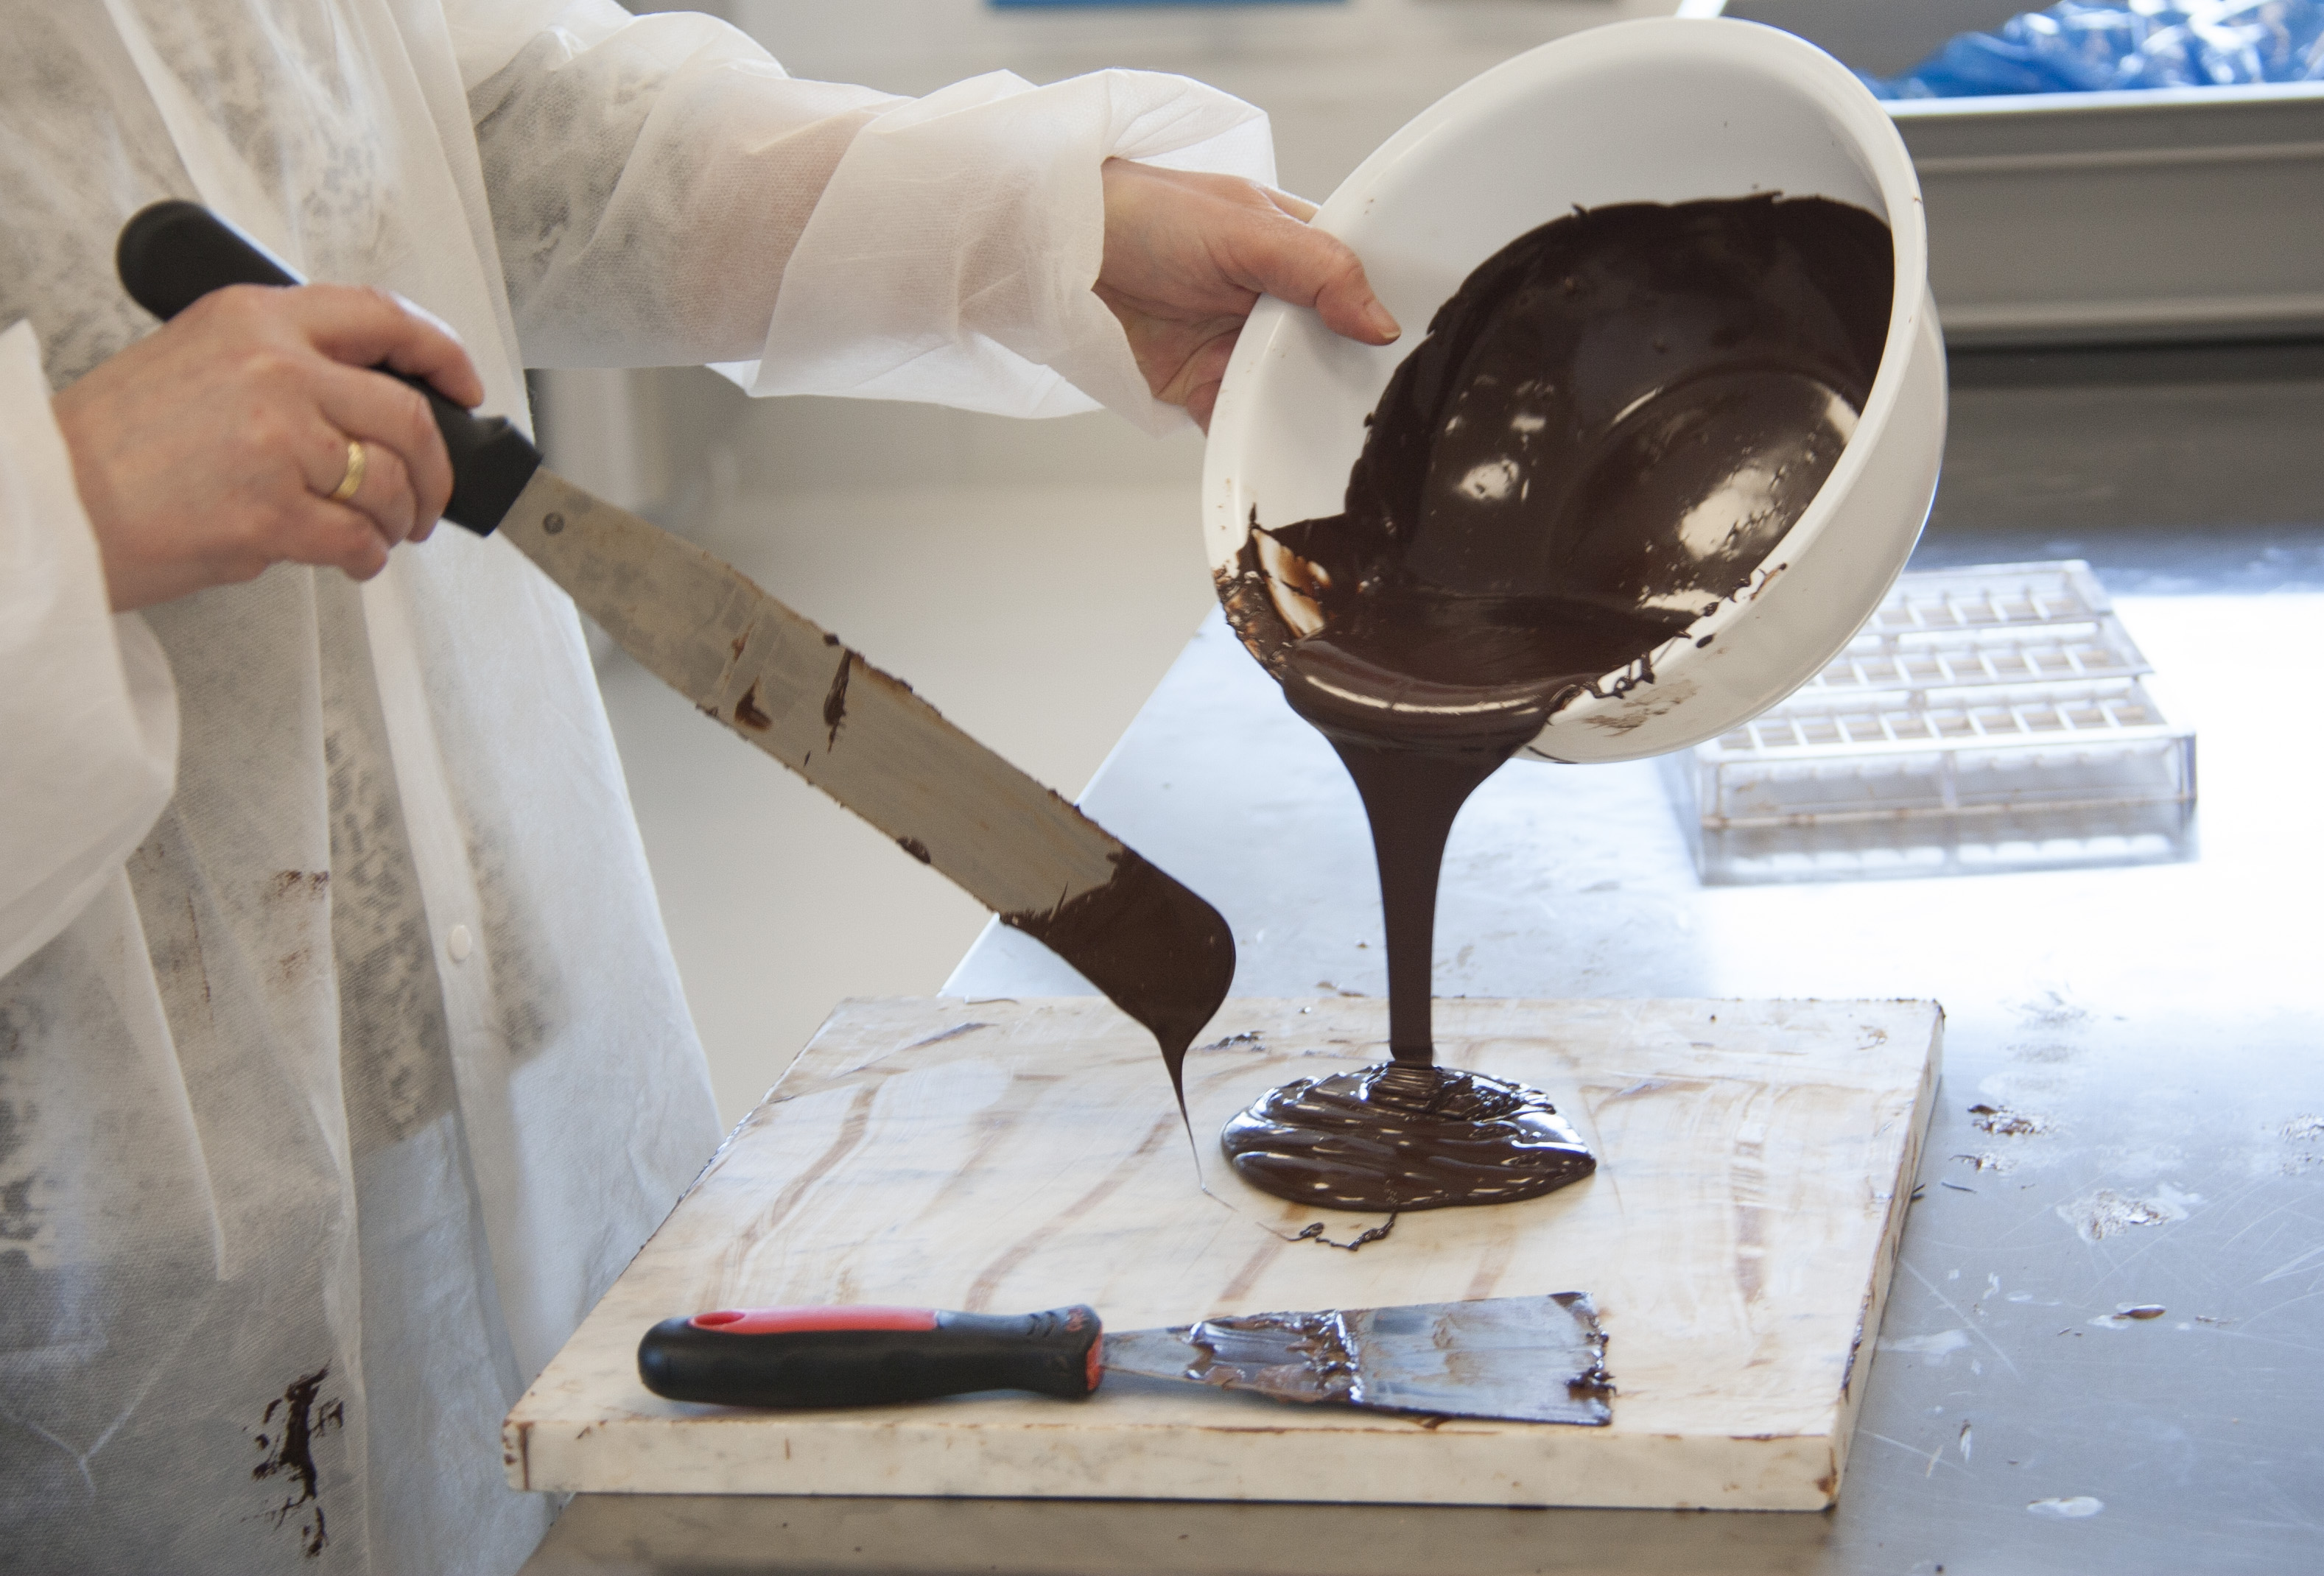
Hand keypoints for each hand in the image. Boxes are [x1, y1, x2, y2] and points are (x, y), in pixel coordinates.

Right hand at [52, 283, 483, 611]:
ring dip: (400, 520)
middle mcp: (275, 371)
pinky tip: (352, 559)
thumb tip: (363, 403)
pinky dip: (368, 558)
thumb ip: (282, 365)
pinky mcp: (271, 514)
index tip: (465, 388)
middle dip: (436, 469)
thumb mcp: (196, 359)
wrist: (49, 504)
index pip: (382, 316)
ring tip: (380, 533)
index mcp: (255, 320)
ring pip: (390, 484)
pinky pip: (358, 539)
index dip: (443, 354)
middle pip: (407, 417)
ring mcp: (277, 443)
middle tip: (428, 499)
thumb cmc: (114, 444)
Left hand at [1095, 159, 1400, 430]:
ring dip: (1307, 416)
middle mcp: (1276, 303)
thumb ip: (1317, 268)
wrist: (1057, 253)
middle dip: (1352, 379)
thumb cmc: (1145, 212)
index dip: (1389, 317)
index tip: (1421, 354)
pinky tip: (1283, 454)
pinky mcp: (1204, 389)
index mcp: (1298, 249)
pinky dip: (1257, 440)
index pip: (1361, 286)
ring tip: (1345, 442)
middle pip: (1333, 352)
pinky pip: (1242, 424)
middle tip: (1389, 410)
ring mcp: (1239, 349)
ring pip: (1292, 395)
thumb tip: (1380, 321)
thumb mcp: (1244, 227)